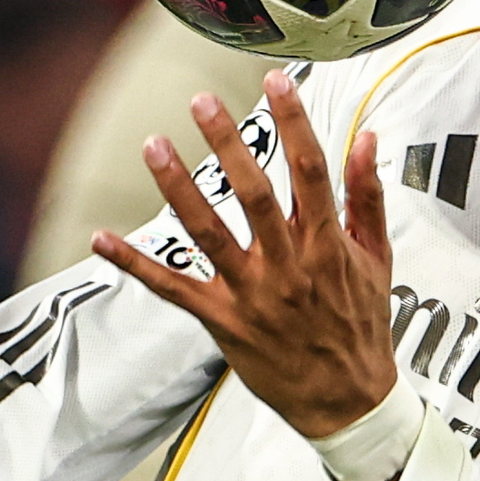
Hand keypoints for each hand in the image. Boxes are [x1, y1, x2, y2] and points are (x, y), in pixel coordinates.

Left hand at [92, 69, 396, 437]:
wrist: (347, 397)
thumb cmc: (361, 322)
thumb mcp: (376, 255)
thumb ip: (368, 195)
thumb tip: (367, 139)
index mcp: (326, 242)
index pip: (311, 170)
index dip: (295, 122)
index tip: (277, 83)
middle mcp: (287, 263)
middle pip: (252, 192)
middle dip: (226, 143)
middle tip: (202, 102)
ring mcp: (251, 293)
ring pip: (206, 233)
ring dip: (177, 188)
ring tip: (154, 146)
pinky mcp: (222, 321)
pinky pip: (172, 288)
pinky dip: (135, 265)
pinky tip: (103, 239)